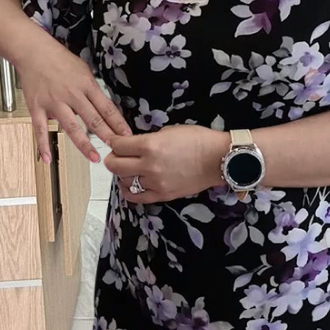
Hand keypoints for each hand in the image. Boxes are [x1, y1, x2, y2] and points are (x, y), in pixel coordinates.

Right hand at [17, 39, 131, 163]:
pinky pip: (41, 130)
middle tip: (118, 149)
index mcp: (85, 85)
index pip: (106, 107)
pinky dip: (44, 146)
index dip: (118, 123)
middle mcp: (72, 95)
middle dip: (108, 136)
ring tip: (94, 158)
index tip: (127, 136)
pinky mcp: (38, 107)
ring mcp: (54, 102)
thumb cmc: (58, 58)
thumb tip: (102, 104)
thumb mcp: (83, 68)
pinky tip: (48, 159)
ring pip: (72, 128)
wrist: (33, 51)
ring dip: (84, 145)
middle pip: (93, 119)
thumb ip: (91, 88)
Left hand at [105, 125, 226, 203]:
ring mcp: (155, 183)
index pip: (118, 145)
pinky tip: (129, 185)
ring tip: (128, 169)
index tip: (114, 141)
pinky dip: (129, 191)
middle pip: (115, 165)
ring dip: (123, 174)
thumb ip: (149, 139)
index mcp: (149, 145)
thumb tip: (135, 144)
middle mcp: (149, 165)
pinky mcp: (163, 195)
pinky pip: (137, 198)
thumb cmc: (196, 139)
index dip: (113, 141)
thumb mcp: (168, 131)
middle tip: (115, 155)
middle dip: (112, 159)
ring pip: (125, 181)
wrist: (217, 159)